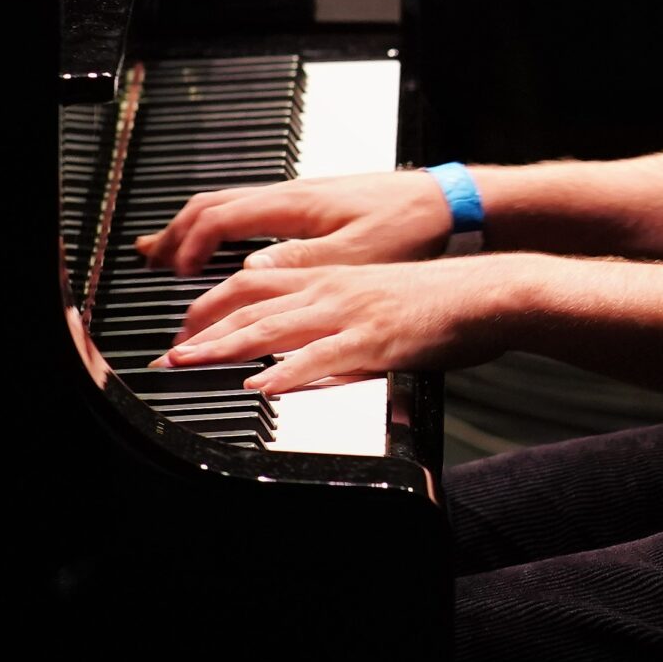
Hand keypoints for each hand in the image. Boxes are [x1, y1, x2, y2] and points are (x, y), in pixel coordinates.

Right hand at [133, 172, 453, 275]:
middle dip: (176, 231)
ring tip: (170, 251)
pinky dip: (223, 226)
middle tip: (148, 261)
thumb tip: (249, 272)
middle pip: (213, 204)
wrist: (446, 202)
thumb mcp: (354, 255)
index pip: (219, 217)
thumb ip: (299, 264)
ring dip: (195, 227)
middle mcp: (291, 193)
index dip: (189, 246)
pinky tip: (227, 244)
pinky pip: (252, 210)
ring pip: (230, 203)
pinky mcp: (314, 205)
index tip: (176, 277)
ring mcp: (300, 196)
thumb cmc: (409, 225)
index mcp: (294, 204)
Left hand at [151, 261, 505, 394]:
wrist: (492, 291)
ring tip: (193, 364)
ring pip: (275, 327)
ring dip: (227, 348)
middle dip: (204, 330)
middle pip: (253, 302)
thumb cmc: (444, 301)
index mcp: (335, 277)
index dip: (214, 305)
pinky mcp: (376, 340)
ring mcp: (353, 312)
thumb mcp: (379, 303)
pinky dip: (287, 372)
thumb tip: (304, 365)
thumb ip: (338, 331)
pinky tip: (263, 385)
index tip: (186, 330)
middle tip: (169, 354)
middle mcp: (335, 288)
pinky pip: (322, 357)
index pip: (257, 282)